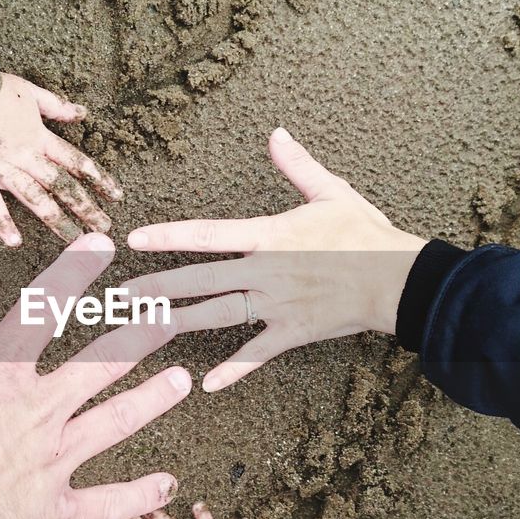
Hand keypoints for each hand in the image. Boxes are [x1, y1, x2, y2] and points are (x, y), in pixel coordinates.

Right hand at [0, 73, 122, 246]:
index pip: (76, 162)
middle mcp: (26, 157)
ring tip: (75, 240)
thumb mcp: (31, 92)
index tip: (116, 196)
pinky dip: (2, 223)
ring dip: (56, 220)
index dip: (98, 179)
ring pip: (35, 199)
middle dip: (85, 207)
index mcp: (40, 138)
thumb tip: (82, 113)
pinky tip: (15, 242)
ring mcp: (2, 170)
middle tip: (104, 227)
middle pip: (61, 185)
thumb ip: (57, 107)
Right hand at [0, 232, 190, 518]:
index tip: (102, 246)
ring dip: (150, 400)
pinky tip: (167, 485)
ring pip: (114, 422)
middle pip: (97, 365)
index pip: (39, 309)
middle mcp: (36, 411)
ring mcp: (52, 462)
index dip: (72, 273)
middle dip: (136, 338)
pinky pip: (108, 504)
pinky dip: (138, 496)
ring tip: (181, 381)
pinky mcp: (55, 514)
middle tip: (168, 317)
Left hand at [125, 128, 426, 391]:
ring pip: (219, 315)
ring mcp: (278, 305)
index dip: (168, 237)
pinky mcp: (293, 333)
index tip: (134, 240)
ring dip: (179, 322)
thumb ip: (297, 166)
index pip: (208, 234)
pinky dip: (232, 371)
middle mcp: (266, 271)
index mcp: (270, 235)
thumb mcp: (331, 191)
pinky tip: (205, 385)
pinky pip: (257, 354)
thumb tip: (276, 133)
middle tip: (119, 296)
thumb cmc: (365, 232)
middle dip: (158, 287)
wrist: (400, 279)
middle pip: (202, 280)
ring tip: (143, 328)